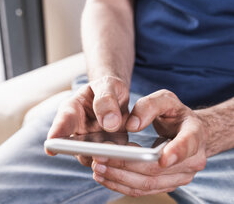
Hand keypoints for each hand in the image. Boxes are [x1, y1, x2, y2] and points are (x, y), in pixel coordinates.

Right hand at [46, 76, 128, 165]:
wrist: (117, 96)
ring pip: (94, 157)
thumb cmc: (107, 88)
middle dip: (85, 152)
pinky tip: (130, 152)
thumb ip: (106, 100)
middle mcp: (78, 131)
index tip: (51, 148)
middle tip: (98, 154)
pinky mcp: (109, 150)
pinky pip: (113, 159)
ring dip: (105, 157)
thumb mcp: (108, 85)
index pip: (61, 123)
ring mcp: (92, 143)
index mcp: (71, 110)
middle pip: (75, 147)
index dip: (56, 136)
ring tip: (118, 152)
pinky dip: (121, 158)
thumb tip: (110, 124)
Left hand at [92, 89, 207, 196]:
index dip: (176, 152)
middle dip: (126, 166)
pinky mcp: (165, 184)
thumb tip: (131, 125)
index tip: (162, 158)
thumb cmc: (174, 113)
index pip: (187, 145)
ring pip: (147, 184)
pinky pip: (142, 190)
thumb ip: (149, 106)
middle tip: (100, 157)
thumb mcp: (164, 100)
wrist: (186, 131)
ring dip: (119, 178)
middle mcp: (191, 161)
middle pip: (156, 170)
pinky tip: (104, 176)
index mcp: (194, 135)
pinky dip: (121, 185)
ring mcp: (179, 177)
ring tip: (97, 168)